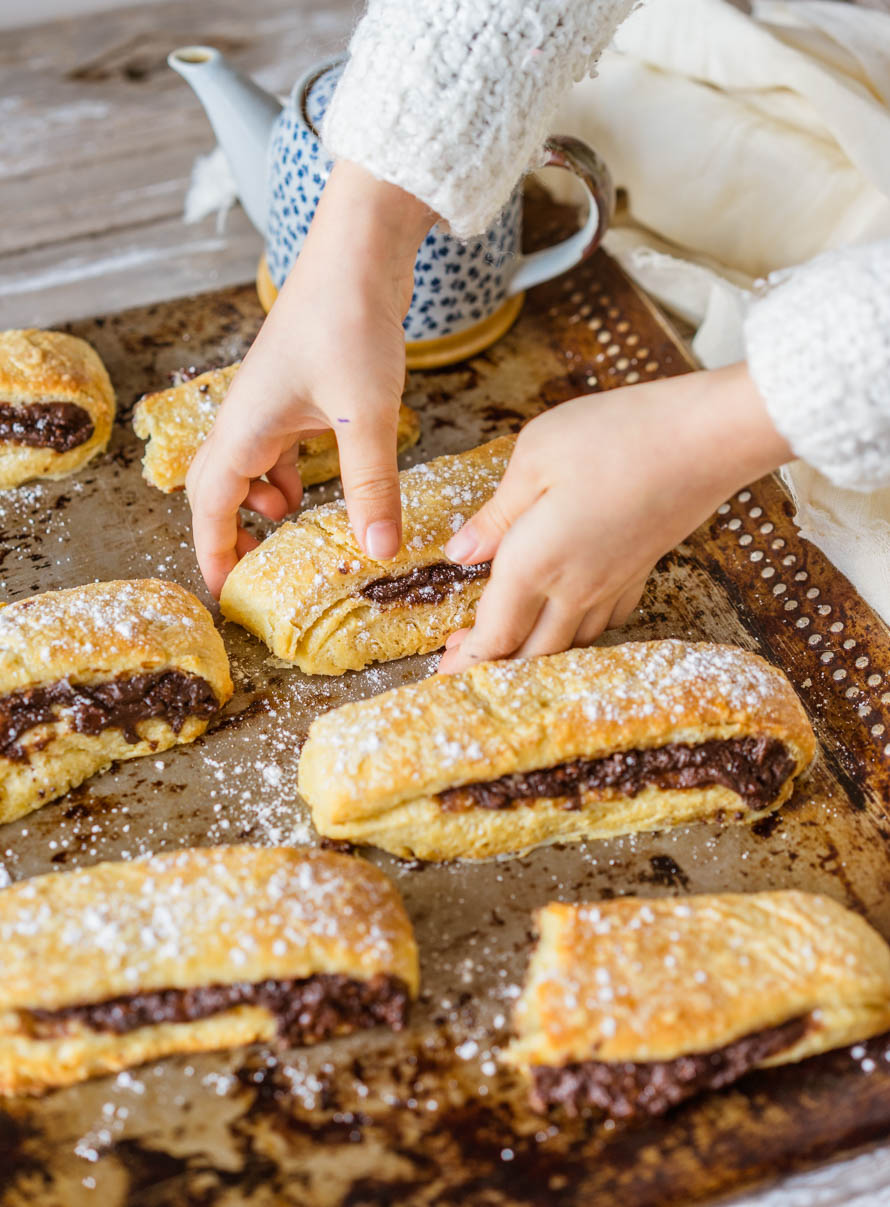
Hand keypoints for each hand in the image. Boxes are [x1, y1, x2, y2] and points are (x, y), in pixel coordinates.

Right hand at [187, 160, 434, 596]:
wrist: (361, 248)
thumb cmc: (351, 318)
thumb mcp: (367, 413)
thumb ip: (371, 483)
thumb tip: (378, 549)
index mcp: (246, 425)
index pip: (210, 504)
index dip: (214, 551)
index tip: (225, 593)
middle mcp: (248, 414)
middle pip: (219, 487)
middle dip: (232, 531)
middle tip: (255, 570)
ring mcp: (272, 400)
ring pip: (252, 466)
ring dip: (265, 502)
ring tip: (293, 532)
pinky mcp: (301, 388)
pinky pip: (282, 445)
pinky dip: (292, 473)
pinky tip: (319, 484)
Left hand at [438, 363, 791, 672]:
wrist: (707, 439)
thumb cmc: (616, 434)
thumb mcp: (535, 455)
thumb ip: (496, 513)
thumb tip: (462, 553)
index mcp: (535, 562)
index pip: (495, 633)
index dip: (467, 659)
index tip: (443, 670)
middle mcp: (574, 588)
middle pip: (530, 652)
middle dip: (493, 666)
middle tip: (461, 664)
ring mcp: (613, 585)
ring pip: (568, 643)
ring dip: (533, 652)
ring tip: (508, 643)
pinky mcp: (642, 571)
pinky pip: (605, 621)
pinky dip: (579, 631)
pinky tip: (571, 616)